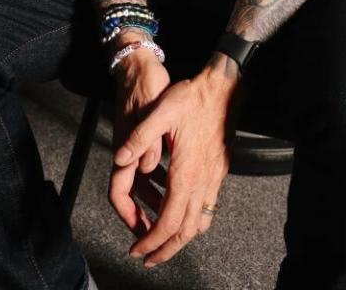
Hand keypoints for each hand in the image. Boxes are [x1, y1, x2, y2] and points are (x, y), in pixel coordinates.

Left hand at [111, 65, 235, 266]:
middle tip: (148, 258)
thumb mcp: (162, 110)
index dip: (150, 240)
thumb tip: (121, 159)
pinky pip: (208, 207)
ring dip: (180, 239)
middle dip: (165, 250)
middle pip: (185, 231)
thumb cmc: (193, 97)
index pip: (167, 221)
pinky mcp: (219, 170)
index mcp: (186, 172)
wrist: (225, 87)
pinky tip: (184, 214)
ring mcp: (214, 177)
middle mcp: (202, 181)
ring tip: (164, 243)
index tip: (137, 249)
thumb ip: (140, 136)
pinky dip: (194, 221)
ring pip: (199, 222)